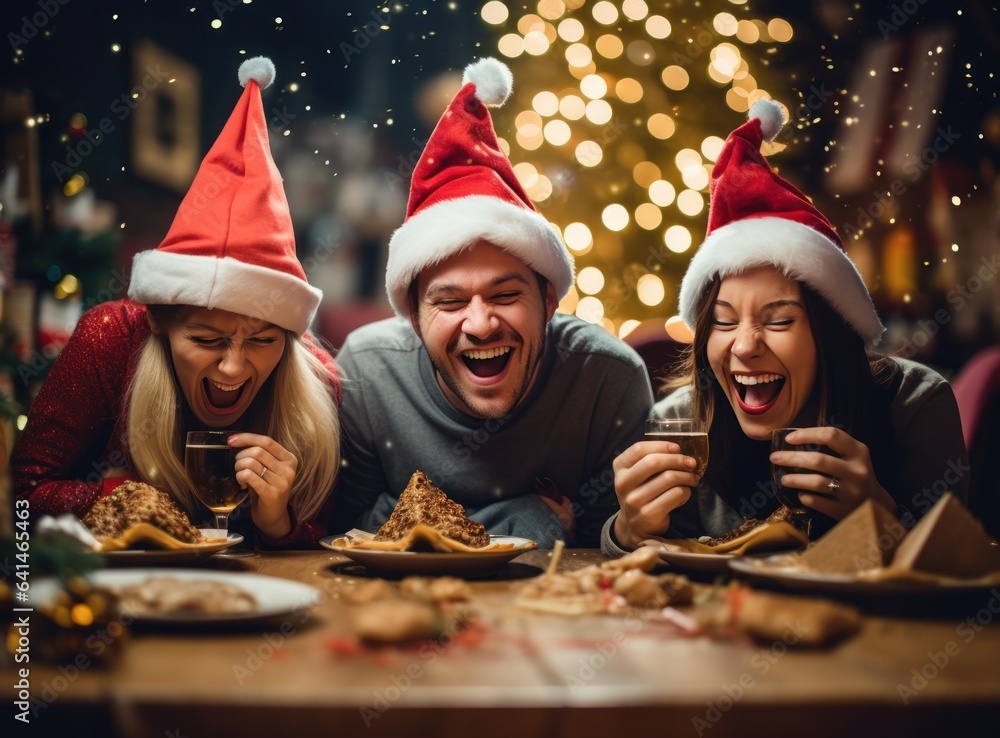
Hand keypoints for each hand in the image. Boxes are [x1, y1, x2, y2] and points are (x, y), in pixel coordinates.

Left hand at [228, 432, 298, 539]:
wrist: (273, 516)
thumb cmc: (267, 489)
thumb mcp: (268, 469)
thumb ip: (259, 455)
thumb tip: (237, 440)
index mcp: (289, 459)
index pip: (266, 441)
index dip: (247, 438)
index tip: (231, 440)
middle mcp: (288, 469)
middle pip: (257, 451)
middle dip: (240, 456)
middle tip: (238, 466)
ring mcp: (282, 482)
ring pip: (251, 463)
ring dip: (239, 468)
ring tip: (240, 475)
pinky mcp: (272, 493)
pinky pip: (249, 476)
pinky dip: (240, 477)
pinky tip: (242, 484)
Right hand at [612, 440, 700, 549]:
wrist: (635, 526)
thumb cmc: (642, 492)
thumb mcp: (637, 474)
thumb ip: (651, 459)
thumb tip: (678, 450)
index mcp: (619, 467)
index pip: (639, 449)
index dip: (661, 445)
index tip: (678, 447)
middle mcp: (622, 483)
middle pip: (654, 462)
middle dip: (677, 460)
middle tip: (691, 463)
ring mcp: (634, 500)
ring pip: (668, 478)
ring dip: (687, 476)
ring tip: (693, 478)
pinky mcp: (648, 514)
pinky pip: (676, 495)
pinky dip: (686, 492)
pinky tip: (684, 493)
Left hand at [768, 426, 895, 519]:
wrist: (877, 505)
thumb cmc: (856, 474)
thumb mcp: (853, 457)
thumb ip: (833, 446)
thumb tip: (794, 437)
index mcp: (859, 452)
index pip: (831, 435)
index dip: (807, 434)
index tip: (788, 438)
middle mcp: (857, 470)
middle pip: (818, 460)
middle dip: (791, 458)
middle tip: (774, 458)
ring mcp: (852, 491)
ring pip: (817, 482)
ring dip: (795, 479)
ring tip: (783, 479)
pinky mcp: (845, 509)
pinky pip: (818, 502)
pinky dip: (806, 497)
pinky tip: (800, 495)